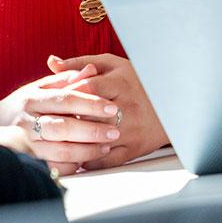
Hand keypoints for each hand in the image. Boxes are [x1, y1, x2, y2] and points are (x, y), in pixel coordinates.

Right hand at [0, 64, 122, 175]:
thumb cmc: (26, 102)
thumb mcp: (42, 85)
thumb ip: (68, 78)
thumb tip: (92, 69)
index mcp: (32, 99)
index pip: (66, 99)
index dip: (91, 104)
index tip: (112, 107)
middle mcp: (27, 121)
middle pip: (63, 128)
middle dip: (92, 131)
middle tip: (115, 131)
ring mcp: (26, 143)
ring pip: (60, 151)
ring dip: (87, 151)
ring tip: (106, 147)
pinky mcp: (29, 161)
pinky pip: (55, 167)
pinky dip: (73, 165)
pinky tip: (87, 160)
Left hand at [46, 52, 167, 170]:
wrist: (172, 104)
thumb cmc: (136, 81)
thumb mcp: (112, 65)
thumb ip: (80, 64)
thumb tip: (51, 62)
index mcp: (121, 82)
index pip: (88, 87)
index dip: (67, 94)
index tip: (53, 100)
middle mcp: (128, 106)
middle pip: (90, 115)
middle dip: (67, 119)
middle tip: (49, 122)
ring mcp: (132, 129)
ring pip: (97, 139)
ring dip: (75, 142)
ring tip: (57, 141)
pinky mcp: (134, 148)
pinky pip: (106, 159)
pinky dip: (88, 160)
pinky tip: (75, 156)